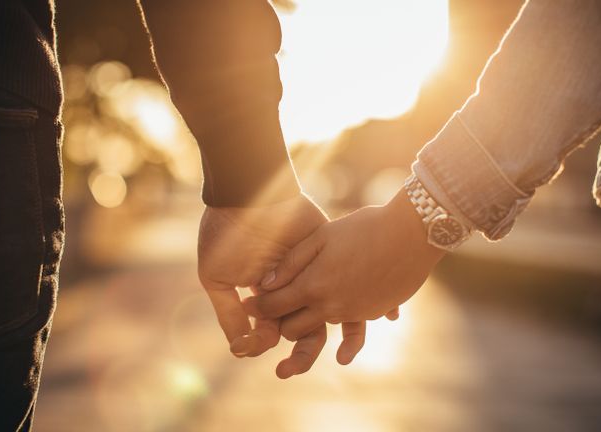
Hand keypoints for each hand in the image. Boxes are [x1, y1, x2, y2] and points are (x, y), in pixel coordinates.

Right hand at [197, 194, 369, 377]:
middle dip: (299, 355)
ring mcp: (315, 272)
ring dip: (343, 336)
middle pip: (304, 329)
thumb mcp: (216, 277)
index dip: (268, 344)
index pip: (274, 330)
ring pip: (335, 312)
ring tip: (345, 356)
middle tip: (288, 372)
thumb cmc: (228, 236)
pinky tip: (384, 317)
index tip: (265, 355)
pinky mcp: (333, 254)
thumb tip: (241, 349)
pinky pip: (359, 281)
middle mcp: (294, 288)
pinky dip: (374, 300)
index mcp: (266, 295)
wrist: (249, 193)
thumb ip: (229, 313)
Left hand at [244, 189, 445, 341]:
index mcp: (314, 286)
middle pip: (293, 329)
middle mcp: (332, 307)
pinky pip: (351, 327)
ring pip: (320, 330)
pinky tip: (341, 325)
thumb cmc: (364, 228)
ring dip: (307, 325)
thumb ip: (292, 262)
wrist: (412, 234)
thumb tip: (266, 283)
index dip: (257, 306)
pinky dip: (342, 325)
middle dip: (279, 322)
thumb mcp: (322, 236)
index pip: (274, 307)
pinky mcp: (373, 313)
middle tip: (271, 311)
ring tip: (301, 313)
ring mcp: (354, 313)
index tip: (249, 302)